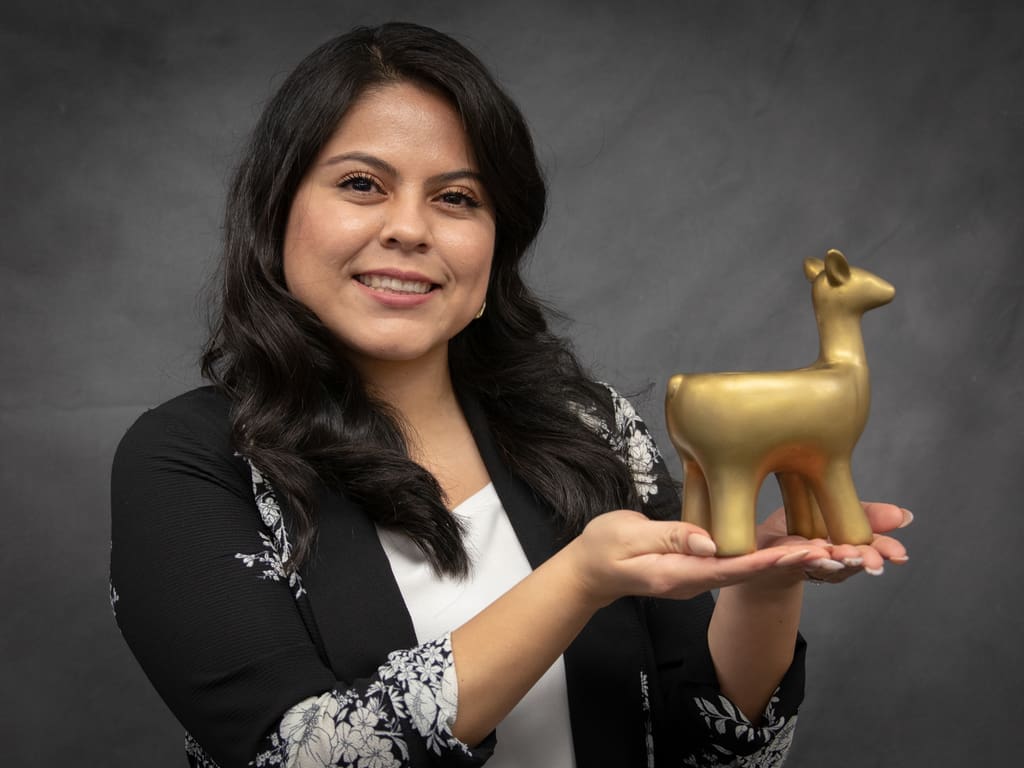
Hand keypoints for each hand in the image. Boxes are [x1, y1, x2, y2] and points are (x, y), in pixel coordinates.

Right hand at [564, 509, 833, 606]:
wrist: (589, 569)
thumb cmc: (603, 548)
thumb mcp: (628, 537)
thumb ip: (669, 538)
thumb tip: (709, 541)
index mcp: (679, 573)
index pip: (733, 567)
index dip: (770, 559)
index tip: (802, 551)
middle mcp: (694, 580)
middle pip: (750, 573)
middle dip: (790, 562)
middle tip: (830, 551)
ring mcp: (696, 577)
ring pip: (748, 571)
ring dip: (784, 561)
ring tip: (822, 550)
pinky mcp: (696, 568)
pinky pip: (736, 566)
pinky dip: (765, 557)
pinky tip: (787, 548)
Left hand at [756, 502, 911, 585]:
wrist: (764, 546)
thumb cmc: (803, 528)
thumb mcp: (836, 513)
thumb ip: (868, 515)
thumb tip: (905, 516)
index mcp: (848, 547)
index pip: (872, 550)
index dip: (885, 552)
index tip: (899, 554)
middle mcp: (832, 562)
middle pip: (851, 562)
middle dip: (863, 561)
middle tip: (873, 561)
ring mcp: (809, 565)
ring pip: (825, 565)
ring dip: (836, 560)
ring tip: (844, 554)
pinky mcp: (784, 564)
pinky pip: (795, 560)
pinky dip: (807, 557)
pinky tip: (817, 552)